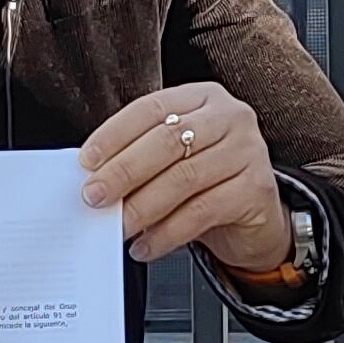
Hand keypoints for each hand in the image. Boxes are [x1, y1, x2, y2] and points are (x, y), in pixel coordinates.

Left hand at [78, 83, 291, 267]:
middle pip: (166, 140)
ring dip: (142, 207)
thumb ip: (142, 158)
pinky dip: (166, 233)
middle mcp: (230, 117)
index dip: (115, 134)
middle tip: (95, 196)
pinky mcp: (256, 190)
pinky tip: (146, 245)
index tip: (87, 161)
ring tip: (119, 226)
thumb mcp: (175, 160)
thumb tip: (96, 178)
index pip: (151, 108)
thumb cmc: (209, 183)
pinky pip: (201, 213)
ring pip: (183, 178)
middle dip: (124, 171)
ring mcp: (248, 151)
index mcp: (203, 98)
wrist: (256, 219)